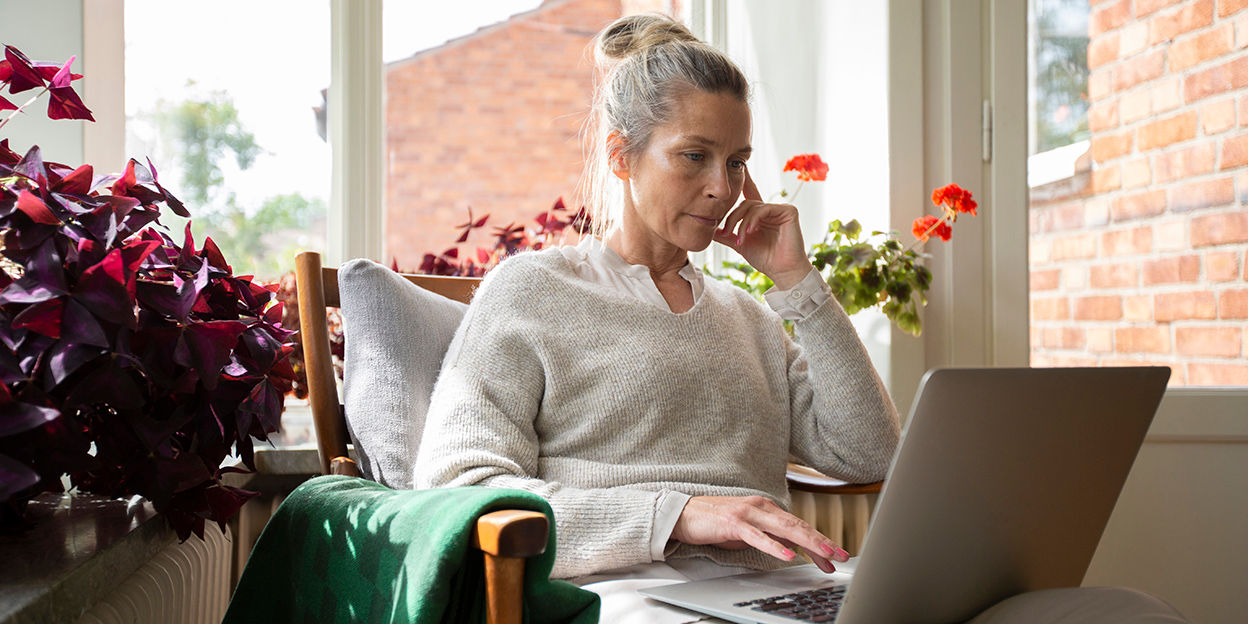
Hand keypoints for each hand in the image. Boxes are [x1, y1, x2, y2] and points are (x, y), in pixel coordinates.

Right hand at [671, 495, 850, 572]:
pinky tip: (787, 555)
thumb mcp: (750, 530)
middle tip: (841, 554)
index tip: (835, 556)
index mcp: (767, 508)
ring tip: (824, 554)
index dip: (819, 541)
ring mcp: (748, 513)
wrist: (684, 514)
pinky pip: (758, 537)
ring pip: (784, 528)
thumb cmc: (716, 522)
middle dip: (822, 541)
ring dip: (807, 542)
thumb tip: (793, 546)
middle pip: (798, 525)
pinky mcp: (733, 523)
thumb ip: (770, 534)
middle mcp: (761, 507)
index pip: (799, 526)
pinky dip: (774, 546)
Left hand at [713, 167, 814, 289]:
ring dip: (741, 222)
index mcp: (760, 215)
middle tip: (725, 232)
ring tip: (739, 239)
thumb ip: (726, 235)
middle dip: (731, 217)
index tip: (738, 166)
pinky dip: (753, 220)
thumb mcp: (739, 244)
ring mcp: (780, 209)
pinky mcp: (789, 211)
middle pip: (744, 203)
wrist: (782, 271)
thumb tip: (708, 230)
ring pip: (752, 206)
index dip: (744, 180)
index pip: (749, 194)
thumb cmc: (765, 259)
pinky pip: (764, 209)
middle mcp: (770, 209)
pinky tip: (749, 232)